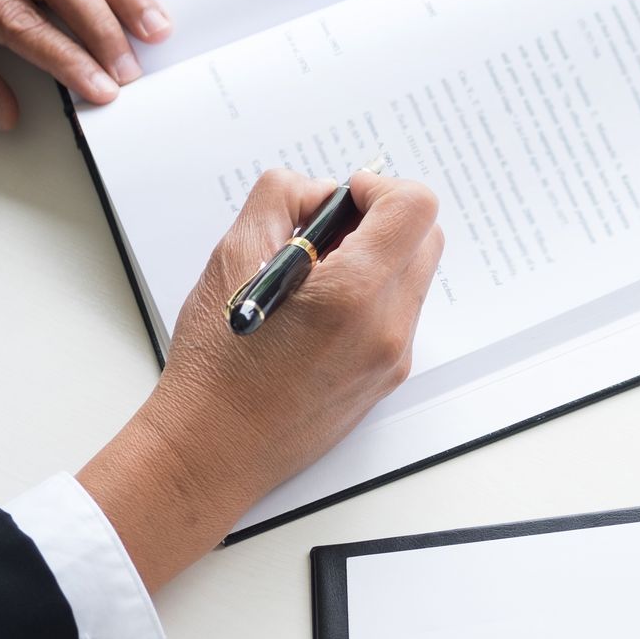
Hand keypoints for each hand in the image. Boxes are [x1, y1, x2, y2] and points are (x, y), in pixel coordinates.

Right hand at [77, 168, 444, 590]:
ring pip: (414, 275)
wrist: (213, 451)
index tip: (342, 199)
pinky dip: (371, 294)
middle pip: (426, 237)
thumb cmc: (215, 363)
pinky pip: (399, 312)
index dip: (378, 187)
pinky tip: (319, 310)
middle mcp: (388, 327)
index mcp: (355, 292)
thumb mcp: (233, 255)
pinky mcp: (387, 377)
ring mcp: (393, 356)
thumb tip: (323, 192)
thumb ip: (283, 198)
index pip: (416, 206)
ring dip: (377, 257)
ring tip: (314, 275)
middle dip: (382, 220)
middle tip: (325, 234)